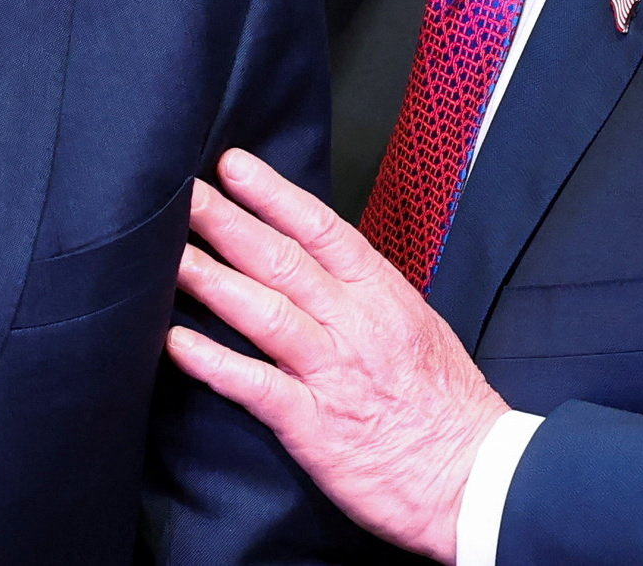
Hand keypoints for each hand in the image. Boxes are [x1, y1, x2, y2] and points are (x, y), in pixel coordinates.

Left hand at [164, 148, 509, 562]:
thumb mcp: (417, 328)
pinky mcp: (314, 425)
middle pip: (280, 260)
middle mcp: (354, 324)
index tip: (233, 165)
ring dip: (210, 279)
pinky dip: (214, 363)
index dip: (273, 194)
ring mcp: (332, 373)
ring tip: (167, 255)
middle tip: (181, 193)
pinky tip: (177, 342)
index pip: (321, 229)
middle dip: (226, 222)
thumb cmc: (448, 406)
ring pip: (263, 312)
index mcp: (382, 295)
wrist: (475, 478)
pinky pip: (256, 386)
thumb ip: (366, 296)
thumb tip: (319, 264)